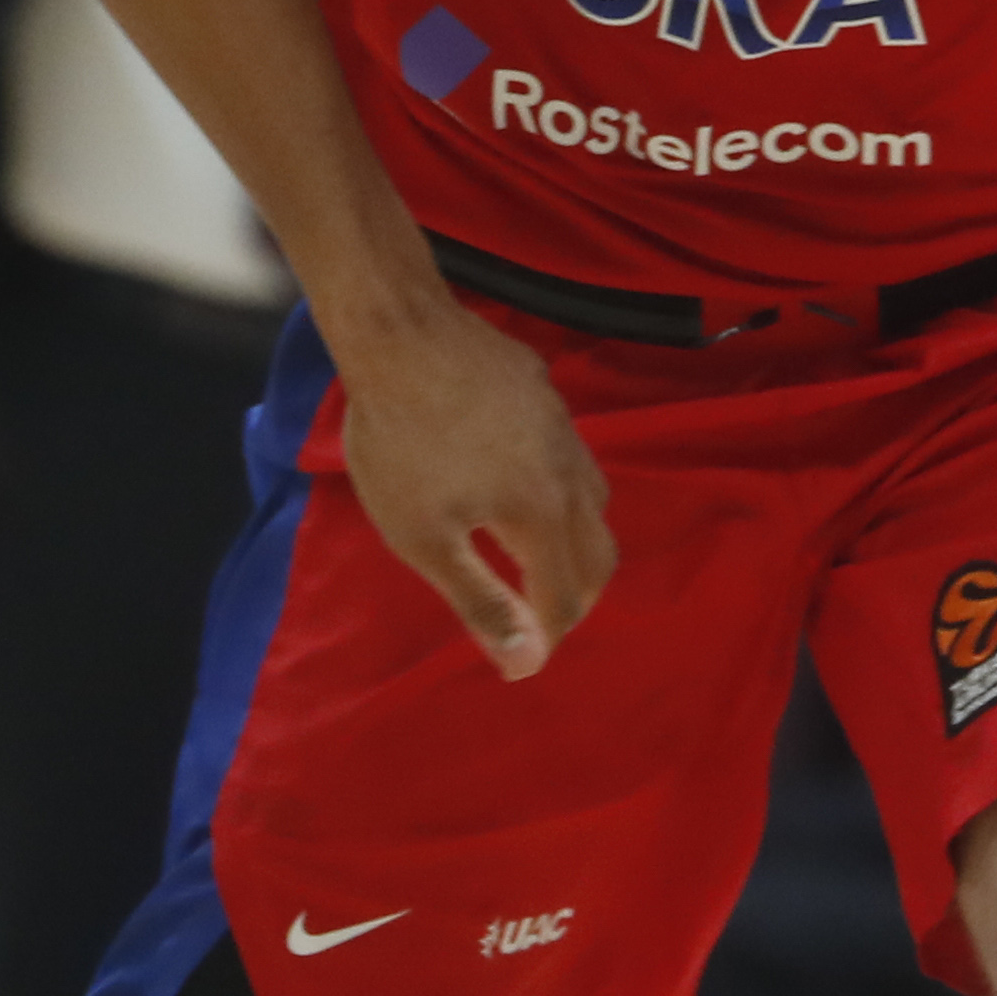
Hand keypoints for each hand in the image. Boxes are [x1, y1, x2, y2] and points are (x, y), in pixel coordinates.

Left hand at [330, 300, 614, 679]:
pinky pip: (572, 457)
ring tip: (539, 558)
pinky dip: (561, 492)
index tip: (520, 657)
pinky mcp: (545, 393)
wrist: (399, 333)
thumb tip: (525, 663)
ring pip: (594, 501)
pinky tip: (524, 482)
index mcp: (545, 516)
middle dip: (574, 597)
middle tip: (541, 618)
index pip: (564, 598)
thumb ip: (480, 600)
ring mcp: (564, 427)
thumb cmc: (400, 442)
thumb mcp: (423, 537)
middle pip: (597, 556)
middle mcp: (572, 474)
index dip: (545, 635)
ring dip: (575, 543)